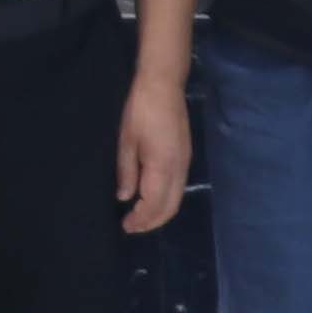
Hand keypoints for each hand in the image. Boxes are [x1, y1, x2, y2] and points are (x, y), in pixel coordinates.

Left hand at [115, 72, 191, 237]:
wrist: (163, 85)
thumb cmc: (140, 111)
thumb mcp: (126, 142)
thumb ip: (127, 172)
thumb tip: (125, 198)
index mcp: (162, 167)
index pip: (154, 205)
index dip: (140, 220)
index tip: (125, 226)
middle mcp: (179, 170)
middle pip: (170, 207)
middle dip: (152, 222)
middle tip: (132, 227)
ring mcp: (185, 163)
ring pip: (177, 199)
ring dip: (161, 213)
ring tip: (141, 217)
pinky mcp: (186, 156)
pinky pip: (180, 188)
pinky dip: (167, 200)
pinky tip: (153, 198)